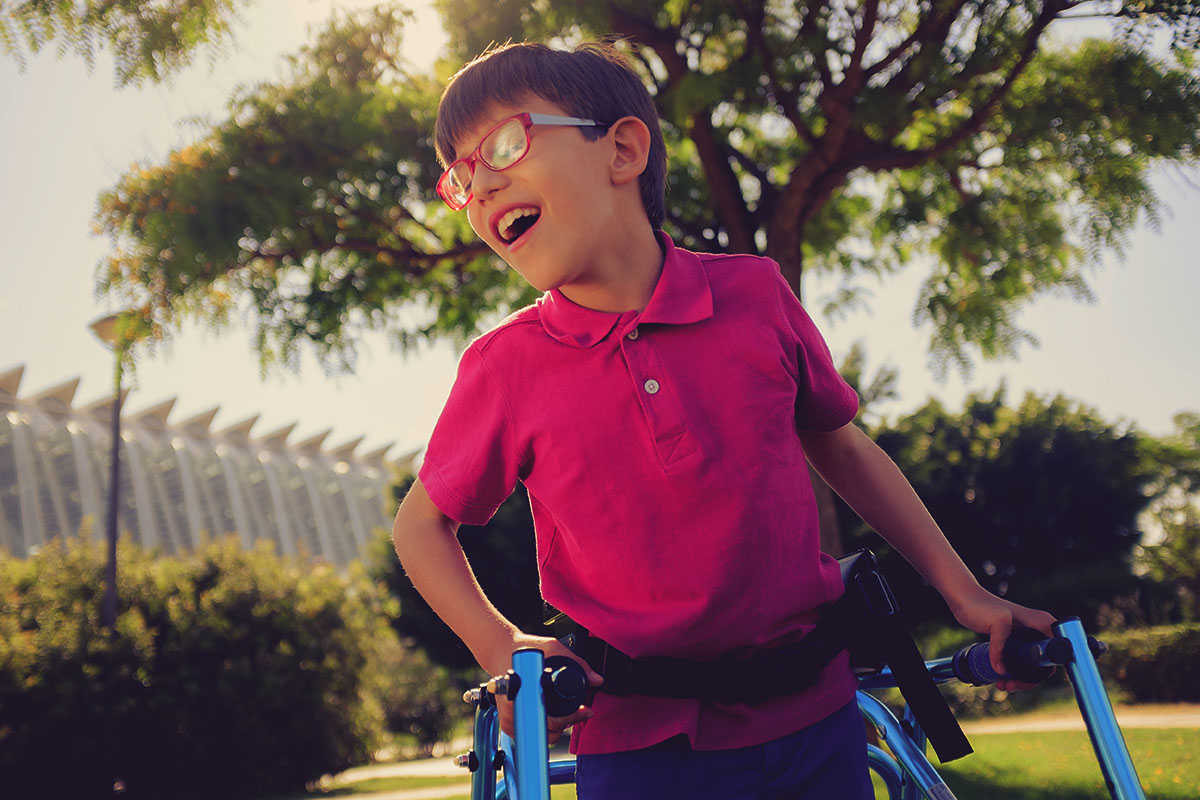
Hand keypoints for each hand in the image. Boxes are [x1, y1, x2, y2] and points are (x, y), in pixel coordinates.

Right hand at [489, 632, 603, 744]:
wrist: (500, 650)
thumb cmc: (524, 649)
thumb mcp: (553, 648)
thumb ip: (578, 663)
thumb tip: (597, 680)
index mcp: (521, 694)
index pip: (548, 719)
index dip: (569, 718)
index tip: (583, 711)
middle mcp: (511, 710)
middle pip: (546, 732)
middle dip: (566, 723)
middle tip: (580, 711)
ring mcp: (509, 718)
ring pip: (540, 735)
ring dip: (556, 727)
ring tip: (566, 712)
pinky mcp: (508, 722)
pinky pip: (531, 733)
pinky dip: (544, 726)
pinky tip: (551, 714)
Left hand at [948, 587, 1056, 691]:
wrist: (965, 599)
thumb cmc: (982, 605)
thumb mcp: (997, 622)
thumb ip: (1000, 644)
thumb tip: (1001, 671)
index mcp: (1043, 623)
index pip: (1057, 653)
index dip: (1047, 670)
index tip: (1030, 681)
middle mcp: (1039, 630)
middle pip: (1043, 663)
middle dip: (1029, 679)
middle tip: (1010, 685)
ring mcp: (1027, 636)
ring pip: (1031, 665)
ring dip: (1020, 679)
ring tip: (1002, 685)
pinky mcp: (1014, 641)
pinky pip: (1020, 661)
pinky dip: (1012, 673)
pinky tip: (1000, 678)